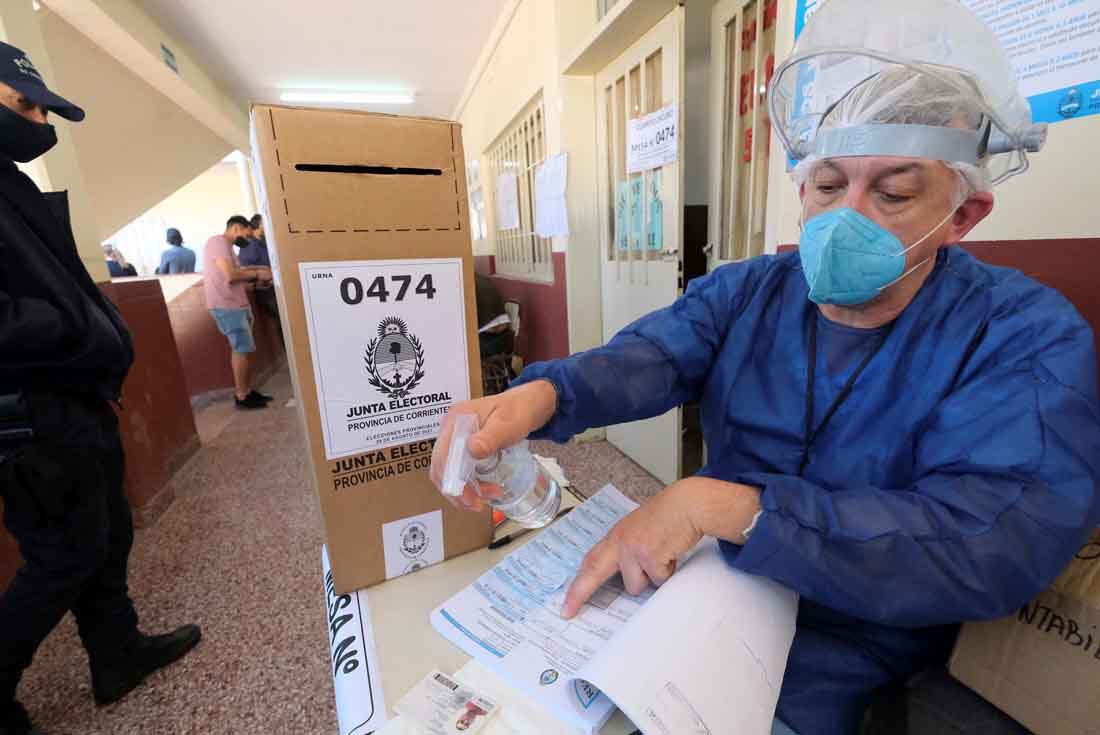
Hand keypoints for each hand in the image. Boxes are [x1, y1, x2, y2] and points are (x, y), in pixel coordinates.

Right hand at [430, 380, 556, 511]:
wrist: (526, 405)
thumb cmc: (517, 410)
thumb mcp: (507, 423)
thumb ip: (491, 436)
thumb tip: (472, 450)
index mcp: (455, 420)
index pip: (442, 456)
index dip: (452, 481)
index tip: (471, 498)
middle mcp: (449, 430)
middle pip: (441, 468)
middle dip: (456, 491)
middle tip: (477, 505)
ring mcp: (455, 439)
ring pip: (447, 472)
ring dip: (461, 490)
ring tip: (483, 501)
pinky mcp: (463, 447)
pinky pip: (457, 470)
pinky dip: (466, 484)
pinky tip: (482, 490)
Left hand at [561, 477, 761, 618]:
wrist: (686, 505)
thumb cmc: (668, 517)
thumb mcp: (638, 530)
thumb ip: (626, 550)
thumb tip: (626, 578)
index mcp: (615, 536)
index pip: (590, 561)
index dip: (577, 584)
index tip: (567, 603)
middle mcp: (619, 542)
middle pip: (593, 573)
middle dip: (580, 594)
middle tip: (569, 612)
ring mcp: (633, 549)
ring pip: (635, 585)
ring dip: (650, 579)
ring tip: (661, 557)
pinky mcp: (649, 556)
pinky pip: (657, 580)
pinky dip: (666, 574)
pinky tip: (671, 554)